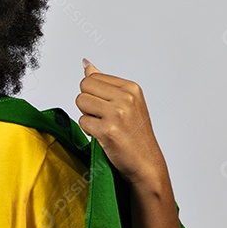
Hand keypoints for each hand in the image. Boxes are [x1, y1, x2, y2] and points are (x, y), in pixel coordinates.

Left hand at [75, 58, 167, 188]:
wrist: (146, 163)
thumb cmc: (134, 134)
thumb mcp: (126, 102)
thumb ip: (104, 82)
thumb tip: (86, 64)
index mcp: (131, 88)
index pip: (92, 77)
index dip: (93, 94)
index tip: (108, 107)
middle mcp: (126, 98)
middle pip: (84, 87)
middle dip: (87, 103)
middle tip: (103, 117)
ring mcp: (117, 114)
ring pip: (81, 102)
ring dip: (87, 116)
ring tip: (103, 126)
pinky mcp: (108, 130)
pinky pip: (82, 121)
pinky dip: (88, 131)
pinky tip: (103, 136)